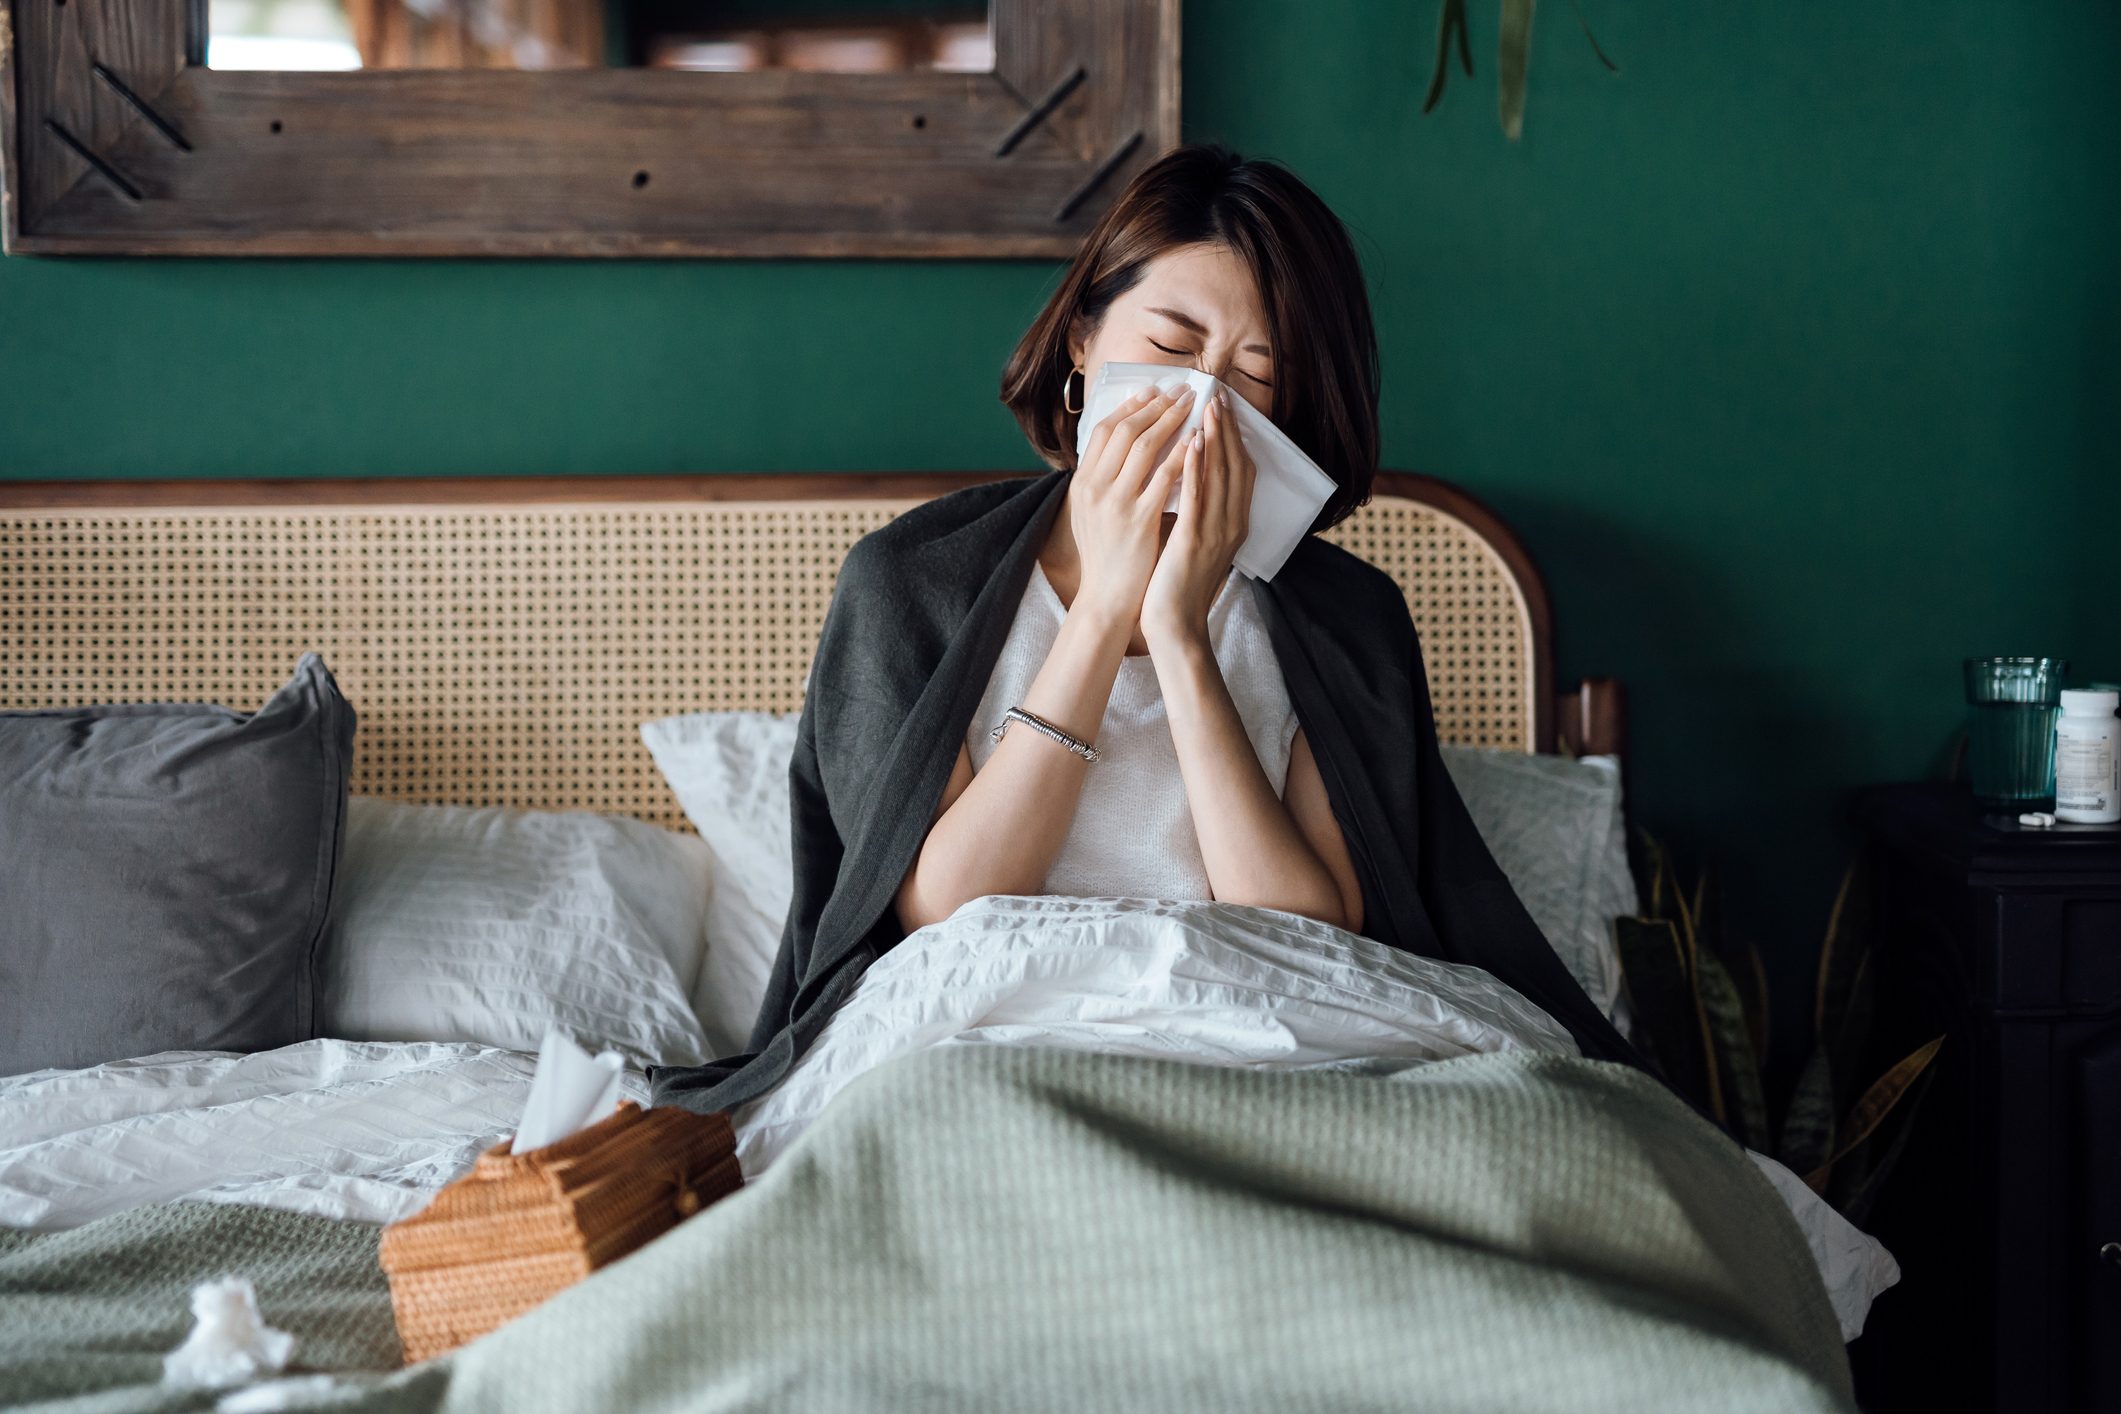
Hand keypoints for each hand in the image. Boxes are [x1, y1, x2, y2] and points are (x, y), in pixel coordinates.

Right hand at [1068, 383, 1196, 631]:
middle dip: (1155, 405)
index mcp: (1082, 483)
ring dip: (1171, 420)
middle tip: (1181, 389)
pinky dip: (1183, 455)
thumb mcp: (1091, 513)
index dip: (1129, 406)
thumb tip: (1120, 449)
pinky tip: (1199, 441)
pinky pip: (1164, 477)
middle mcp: (1094, 488)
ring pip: (1144, 446)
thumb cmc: (1105, 556)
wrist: (1106, 599)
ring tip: (1193, 405)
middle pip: (1124, 430)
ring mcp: (1115, 503)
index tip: (1152, 391)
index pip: (1103, 429)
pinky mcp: (1138, 520)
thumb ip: (1102, 481)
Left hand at [1141, 386, 1253, 650]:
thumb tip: (1189, 477)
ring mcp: (1216, 532)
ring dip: (1216, 438)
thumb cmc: (1179, 583)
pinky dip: (1197, 466)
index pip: (1241, 471)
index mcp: (1234, 523)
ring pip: (1221, 475)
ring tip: (1209, 406)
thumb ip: (1200, 511)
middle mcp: (1232, 524)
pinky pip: (1198, 496)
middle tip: (1220, 395)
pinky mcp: (1195, 541)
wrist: (1176, 625)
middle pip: (1236, 466)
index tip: (1225, 408)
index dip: (1235, 438)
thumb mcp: (1196, 540)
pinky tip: (1192, 442)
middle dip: (1228, 429)